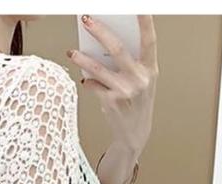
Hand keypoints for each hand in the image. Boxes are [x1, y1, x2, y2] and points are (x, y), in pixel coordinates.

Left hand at [67, 15, 157, 158]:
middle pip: (117, 48)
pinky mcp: (110, 101)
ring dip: (81, 58)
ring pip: (97, 67)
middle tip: (86, 19)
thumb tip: (105, 42)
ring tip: (72, 52)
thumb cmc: (136, 102)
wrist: (135, 133)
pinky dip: (87, 80)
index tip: (138, 5)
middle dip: (99, 30)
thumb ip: (130, 62)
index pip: (149, 39)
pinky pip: (92, 84)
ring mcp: (124, 90)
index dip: (145, 20)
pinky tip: (85, 79)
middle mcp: (139, 78)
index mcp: (150, 69)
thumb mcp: (141, 81)